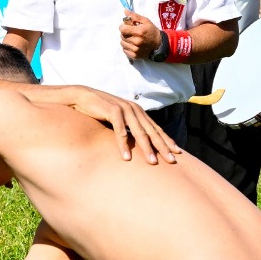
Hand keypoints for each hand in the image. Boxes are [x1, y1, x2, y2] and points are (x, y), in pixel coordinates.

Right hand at [64, 88, 180, 163]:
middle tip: (171, 161)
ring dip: (146, 148)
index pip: (156, 129)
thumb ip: (129, 126)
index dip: (167, 141)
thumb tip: (138, 141)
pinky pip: (120, 131)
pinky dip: (124, 144)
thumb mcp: (119, 119)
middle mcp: (135, 110)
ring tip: (152, 162)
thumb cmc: (100, 110)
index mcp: (138, 112)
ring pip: (139, 132)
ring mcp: (125, 109)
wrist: (83, 97)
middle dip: (162, 147)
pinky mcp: (113, 111)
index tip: (177, 153)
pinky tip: (126, 157)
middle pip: (152, 131)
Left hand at [119, 11, 162, 60]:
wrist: (159, 44)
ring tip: (132, 38)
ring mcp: (135, 50)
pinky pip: (124, 50)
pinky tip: (133, 44)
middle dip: (125, 33)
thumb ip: (134, 16)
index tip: (127, 26)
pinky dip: (127, 46)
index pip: (122, 29)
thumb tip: (125, 11)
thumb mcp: (145, 21)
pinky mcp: (134, 56)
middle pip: (122, 35)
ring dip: (125, 40)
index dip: (123, 26)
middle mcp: (136, 41)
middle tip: (132, 32)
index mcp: (139, 32)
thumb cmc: (152, 31)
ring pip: (122, 43)